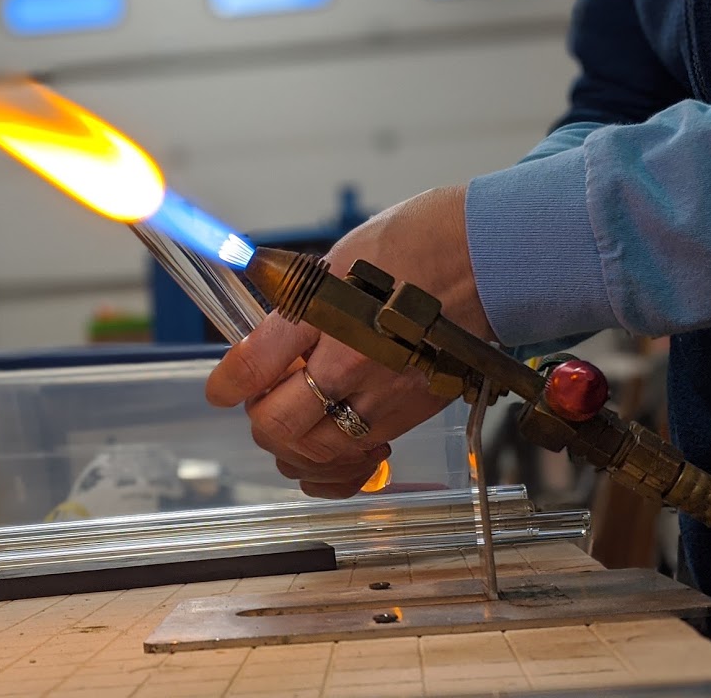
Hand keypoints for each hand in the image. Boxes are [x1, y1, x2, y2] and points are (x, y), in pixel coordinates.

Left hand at [206, 186, 495, 497]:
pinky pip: (357, 462)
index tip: (221, 390)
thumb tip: (262, 335)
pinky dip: (334, 466)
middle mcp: (352, 360)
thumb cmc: (420, 244)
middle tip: (264, 400)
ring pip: (314, 452)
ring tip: (295, 424)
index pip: (252, 366)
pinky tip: (333, 445)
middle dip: (259, 416)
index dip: (226, 384)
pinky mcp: (410, 413)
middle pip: (277, 424)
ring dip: (291, 445)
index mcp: (326, 313)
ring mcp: (384, 393)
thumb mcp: (340, 258)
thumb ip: (297, 305)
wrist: (489, 257)